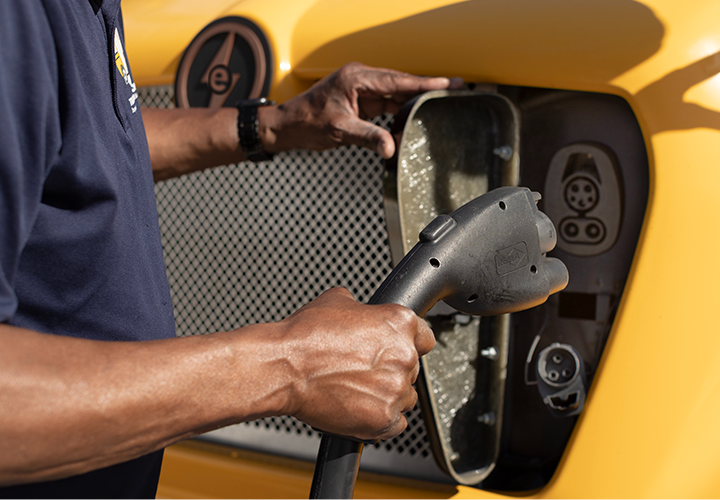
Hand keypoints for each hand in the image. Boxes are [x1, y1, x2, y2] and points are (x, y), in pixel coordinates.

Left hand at [260, 62, 462, 158]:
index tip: (448, 83)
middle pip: (401, 83)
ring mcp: (361, 89)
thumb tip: (391, 148)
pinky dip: (401, 111)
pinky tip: (415, 118)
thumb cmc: (306, 123)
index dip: (424, 84)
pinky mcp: (360, 101)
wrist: (287, 125)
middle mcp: (360, 78)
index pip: (397, 81)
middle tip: (455, 89)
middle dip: (427, 88)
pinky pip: (387, 103)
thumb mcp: (339, 131)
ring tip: (441, 104)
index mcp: (356, 78)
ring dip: (415, 101)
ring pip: (395, 93)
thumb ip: (367, 137)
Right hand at [278, 288, 434, 440]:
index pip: (424, 337)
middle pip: (413, 368)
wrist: (283, 367)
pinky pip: (396, 423)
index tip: (395, 350)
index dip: (408, 343)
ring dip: (387, 395)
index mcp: (400, 323)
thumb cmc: (305, 336)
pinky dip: (380, 419)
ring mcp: (396, 389)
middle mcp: (404, 355)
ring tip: (356, 389)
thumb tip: (364, 312)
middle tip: (363, 370)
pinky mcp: (384, 419)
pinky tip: (359, 407)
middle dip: (392, 370)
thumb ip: (363, 308)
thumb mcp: (337, 300)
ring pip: (406, 397)